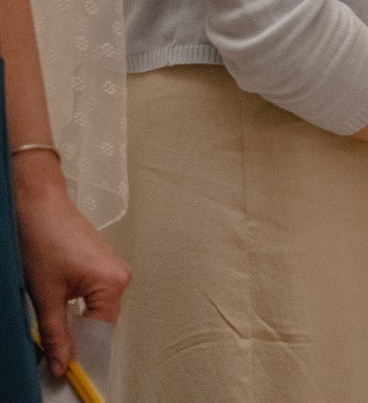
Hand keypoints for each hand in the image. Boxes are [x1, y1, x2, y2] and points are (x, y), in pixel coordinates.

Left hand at [13, 155, 128, 373]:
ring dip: (74, 321)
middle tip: (52, 348)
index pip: (101, 333)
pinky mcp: (102, 264)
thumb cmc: (44, 239)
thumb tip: (63, 363)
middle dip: (77, 337)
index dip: (81, 353)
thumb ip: (56, 334)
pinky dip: (76, 307)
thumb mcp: (45, 295)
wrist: (39, 206)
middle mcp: (120, 276)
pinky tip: (58, 304)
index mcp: (112, 283)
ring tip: (52, 318)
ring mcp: (113, 269)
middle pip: (100, 322)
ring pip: (95, 310)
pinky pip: (94, 296)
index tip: (64, 370)